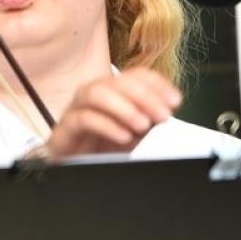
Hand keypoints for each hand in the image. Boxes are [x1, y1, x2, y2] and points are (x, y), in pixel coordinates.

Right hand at [39, 68, 180, 159]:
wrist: (74, 164)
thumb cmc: (103, 145)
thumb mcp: (135, 132)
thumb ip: (149, 119)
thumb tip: (166, 109)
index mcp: (113, 89)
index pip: (137, 75)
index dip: (158, 85)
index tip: (175, 102)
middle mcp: (94, 92)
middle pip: (119, 82)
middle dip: (145, 97)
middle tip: (162, 116)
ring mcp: (77, 107)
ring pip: (97, 94)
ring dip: (124, 108)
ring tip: (142, 125)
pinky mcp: (65, 126)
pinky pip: (84, 119)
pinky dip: (107, 126)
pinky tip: (123, 137)